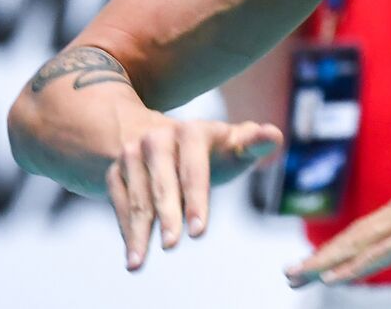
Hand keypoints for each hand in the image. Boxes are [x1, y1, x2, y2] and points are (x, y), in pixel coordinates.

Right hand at [105, 115, 282, 270]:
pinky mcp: (117, 169)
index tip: (199, 232)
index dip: (197, 200)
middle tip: (173, 245)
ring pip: (137, 195)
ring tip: (139, 260)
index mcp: (193, 131)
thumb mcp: (236, 145)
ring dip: (138, 230)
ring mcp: (133, 152)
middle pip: (163, 183)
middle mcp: (158, 138)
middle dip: (168, 216)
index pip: (194, 168)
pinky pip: (118, 200)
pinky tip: (133, 251)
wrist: (171, 139)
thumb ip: (255, 144)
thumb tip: (273, 135)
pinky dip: (125, 227)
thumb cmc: (215, 150)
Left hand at [283, 182, 390, 286]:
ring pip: (356, 244)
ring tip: (296, 278)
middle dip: (319, 256)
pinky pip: (376, 256)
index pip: (366, 227)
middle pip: (352, 235)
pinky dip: (350, 268)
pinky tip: (330, 279)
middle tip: (290, 272)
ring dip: (322, 263)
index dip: (338, 246)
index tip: (315, 260)